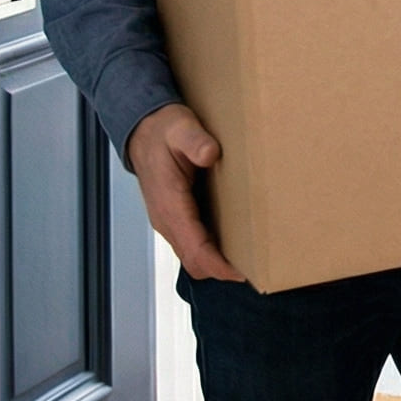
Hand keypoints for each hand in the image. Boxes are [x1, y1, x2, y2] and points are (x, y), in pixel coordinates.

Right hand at [127, 103, 245, 281]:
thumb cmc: (163, 131)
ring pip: (193, 256)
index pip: (194, 248)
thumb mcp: (180, 128)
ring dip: (217, 262)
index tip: (243, 272)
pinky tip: (235, 242)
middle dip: (222, 270)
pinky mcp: (175, 218)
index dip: (218, 265)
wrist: (142, 132)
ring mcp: (169, 221)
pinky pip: (193, 244)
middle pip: (195, 261)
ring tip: (250, 260)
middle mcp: (167, 220)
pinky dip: (211, 251)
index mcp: (170, 204)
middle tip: (257, 269)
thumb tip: (210, 154)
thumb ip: (195, 141)